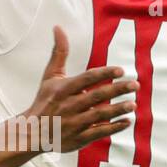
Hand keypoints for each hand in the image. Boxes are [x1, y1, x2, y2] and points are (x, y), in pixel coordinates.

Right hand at [21, 27, 136, 153]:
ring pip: (99, 115)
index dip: (104, 73)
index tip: (121, 70)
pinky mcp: (78, 138)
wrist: (31, 132)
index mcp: (63, 90)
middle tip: (135, 84)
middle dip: (117, 90)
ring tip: (133, 104)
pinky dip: (113, 127)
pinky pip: (98, 132)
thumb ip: (59, 53)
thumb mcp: (50, 77)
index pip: (87, 79)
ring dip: (118, 109)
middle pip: (97, 96)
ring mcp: (73, 123)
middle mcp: (69, 106)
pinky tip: (127, 121)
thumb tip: (58, 27)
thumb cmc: (44, 101)